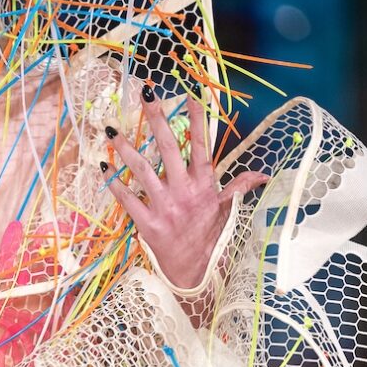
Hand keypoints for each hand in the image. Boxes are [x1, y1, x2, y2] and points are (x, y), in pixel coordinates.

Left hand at [101, 83, 267, 288]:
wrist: (196, 275)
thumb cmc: (211, 240)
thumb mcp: (228, 212)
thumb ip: (240, 187)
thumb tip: (264, 175)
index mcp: (204, 185)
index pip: (201, 145)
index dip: (197, 119)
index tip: (191, 92)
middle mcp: (183, 191)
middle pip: (169, 147)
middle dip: (157, 119)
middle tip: (146, 94)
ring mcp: (164, 206)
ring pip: (142, 169)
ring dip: (126, 148)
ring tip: (111, 129)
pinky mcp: (147, 223)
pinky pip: (127, 199)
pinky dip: (113, 182)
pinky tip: (103, 166)